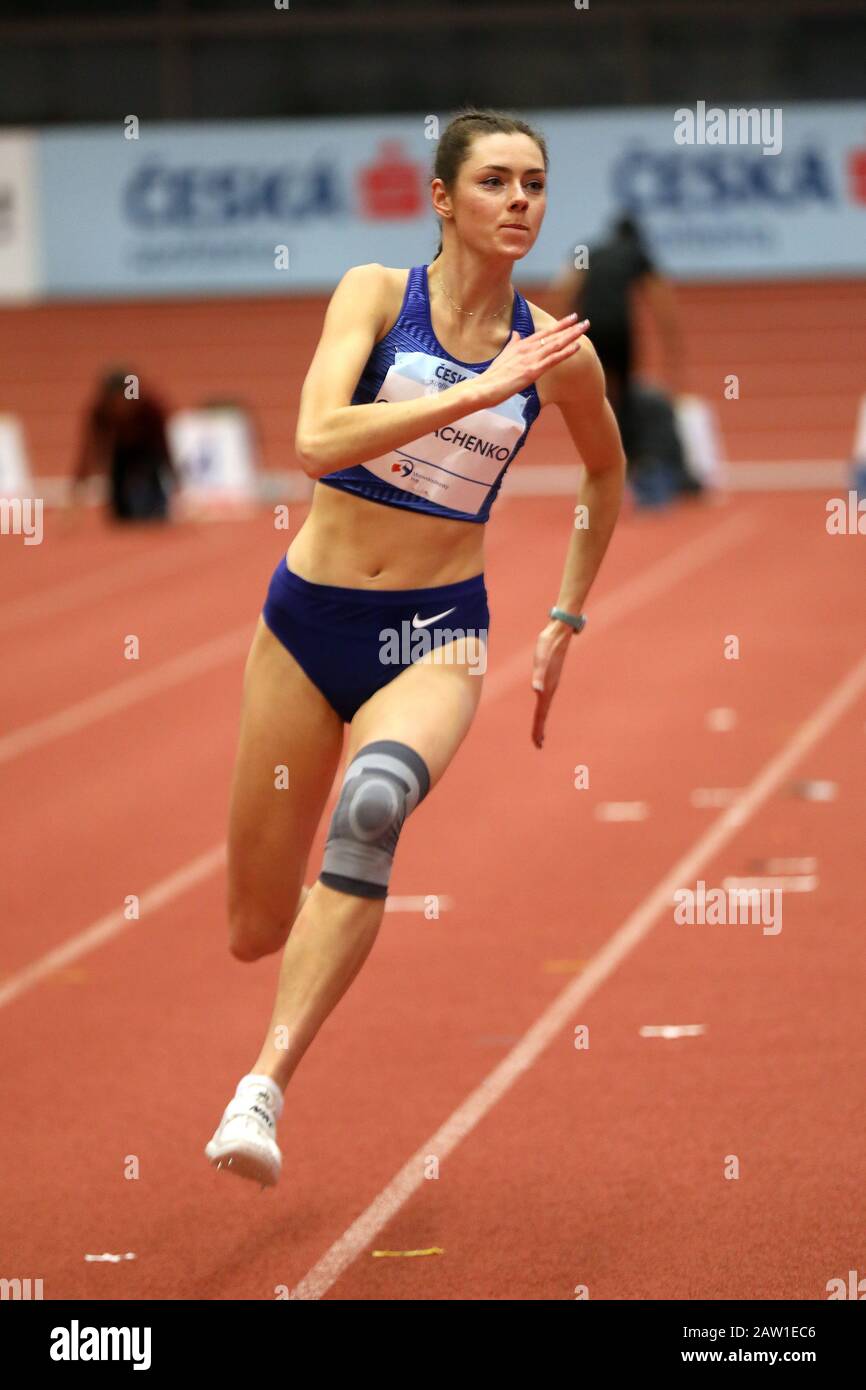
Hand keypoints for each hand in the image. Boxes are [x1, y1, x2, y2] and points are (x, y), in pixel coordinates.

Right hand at [479, 314, 589, 407]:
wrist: (484, 387)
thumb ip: (512, 343)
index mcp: (521, 345)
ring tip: (584, 328)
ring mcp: (531, 359)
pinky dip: (565, 352)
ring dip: (571, 335)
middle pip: (553, 336)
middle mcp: (527, 348)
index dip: (558, 325)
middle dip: (569, 328)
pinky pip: (553, 359)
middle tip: (584, 321)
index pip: (544, 333)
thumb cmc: (493, 375)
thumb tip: (517, 333)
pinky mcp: (532, 371)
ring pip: (555, 344)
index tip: (571, 318)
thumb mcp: (503, 355)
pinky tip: (576, 346)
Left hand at [530, 620, 572, 748]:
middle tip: (538, 744)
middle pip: (543, 713)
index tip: (537, 743)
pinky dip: (541, 707)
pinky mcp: (549, 677)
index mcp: (547, 688)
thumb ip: (539, 674)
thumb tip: (537, 689)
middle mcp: (549, 688)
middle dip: (540, 729)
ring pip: (544, 706)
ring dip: (541, 720)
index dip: (538, 728)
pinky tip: (541, 708)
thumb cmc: (548, 645)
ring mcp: (550, 683)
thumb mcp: (541, 659)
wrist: (559, 631)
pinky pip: (544, 697)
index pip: (541, 713)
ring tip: (539, 732)